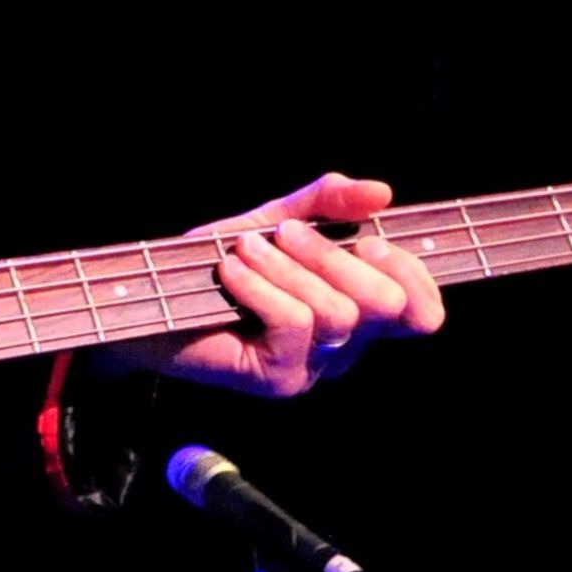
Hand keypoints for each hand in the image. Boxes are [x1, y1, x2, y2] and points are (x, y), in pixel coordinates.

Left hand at [106, 171, 446, 397]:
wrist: (148, 301)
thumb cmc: (214, 264)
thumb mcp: (276, 220)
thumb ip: (328, 203)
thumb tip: (382, 192)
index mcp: (357, 312)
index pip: (422, 312)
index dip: (413, 273)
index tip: (370, 238)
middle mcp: (343, 348)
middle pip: (388, 306)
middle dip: (339, 257)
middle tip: (288, 234)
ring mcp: (313, 368)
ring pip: (339, 313)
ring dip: (289, 268)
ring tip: (246, 249)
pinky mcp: (277, 379)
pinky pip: (295, 324)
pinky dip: (261, 286)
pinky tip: (230, 271)